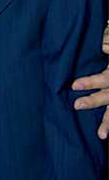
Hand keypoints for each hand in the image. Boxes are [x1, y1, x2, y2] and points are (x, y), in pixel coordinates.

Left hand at [72, 23, 108, 138]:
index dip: (91, 82)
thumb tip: (102, 45)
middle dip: (94, 102)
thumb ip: (108, 44)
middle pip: (108, 97)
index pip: (104, 79)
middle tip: (76, 106)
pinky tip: (105, 135)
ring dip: (108, 123)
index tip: (74, 86)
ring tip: (100, 135)